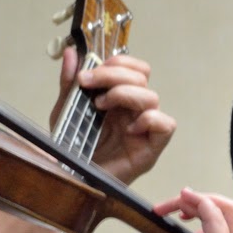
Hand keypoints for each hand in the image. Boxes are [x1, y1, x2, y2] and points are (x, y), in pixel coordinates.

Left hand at [52, 46, 175, 183]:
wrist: (68, 180)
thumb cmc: (72, 150)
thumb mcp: (66, 110)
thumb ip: (70, 82)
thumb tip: (72, 52)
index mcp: (120, 98)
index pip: (135, 68)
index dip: (117, 63)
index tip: (88, 73)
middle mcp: (135, 110)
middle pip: (142, 77)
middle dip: (113, 75)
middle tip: (89, 83)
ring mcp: (144, 128)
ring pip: (152, 97)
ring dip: (125, 94)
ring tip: (101, 106)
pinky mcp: (150, 149)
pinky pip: (166, 125)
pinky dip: (149, 120)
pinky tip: (127, 128)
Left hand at [98, 189, 232, 232]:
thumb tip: (210, 207)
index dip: (217, 209)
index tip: (190, 209)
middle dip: (209, 199)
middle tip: (182, 201)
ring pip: (231, 212)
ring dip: (202, 200)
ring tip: (179, 203)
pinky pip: (218, 219)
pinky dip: (202, 205)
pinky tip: (183, 208)